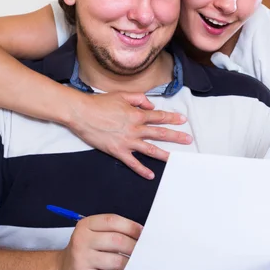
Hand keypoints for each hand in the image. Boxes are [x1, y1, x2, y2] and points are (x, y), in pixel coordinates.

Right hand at [55, 214, 141, 269]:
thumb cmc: (85, 250)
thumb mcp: (93, 233)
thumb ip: (113, 231)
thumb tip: (140, 236)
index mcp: (85, 225)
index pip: (112, 221)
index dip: (131, 226)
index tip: (142, 233)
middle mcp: (81, 240)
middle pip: (117, 240)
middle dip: (134, 246)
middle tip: (143, 251)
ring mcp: (81, 259)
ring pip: (116, 261)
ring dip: (129, 264)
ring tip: (133, 263)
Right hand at [68, 92, 191, 179]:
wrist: (82, 113)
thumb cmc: (99, 103)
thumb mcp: (122, 95)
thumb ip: (139, 98)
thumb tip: (151, 105)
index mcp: (137, 114)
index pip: (159, 116)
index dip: (172, 118)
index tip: (183, 121)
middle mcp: (135, 128)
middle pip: (160, 133)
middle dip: (175, 136)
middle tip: (188, 140)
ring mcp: (127, 141)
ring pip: (150, 149)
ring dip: (164, 154)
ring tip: (175, 159)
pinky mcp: (118, 151)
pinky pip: (133, 163)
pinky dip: (142, 170)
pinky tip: (150, 175)